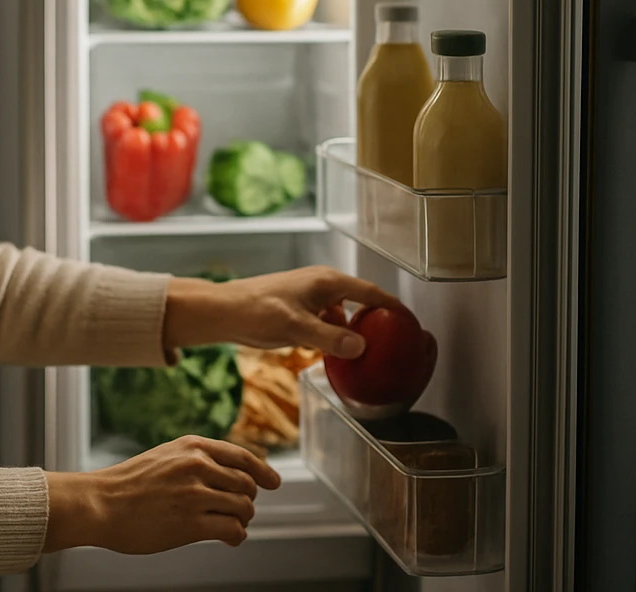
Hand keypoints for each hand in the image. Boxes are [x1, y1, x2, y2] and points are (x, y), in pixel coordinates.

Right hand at [43, 435, 279, 554]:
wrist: (100, 504)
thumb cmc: (129, 485)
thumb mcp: (166, 457)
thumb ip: (196, 460)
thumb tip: (231, 474)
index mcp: (192, 447)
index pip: (242, 456)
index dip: (262, 471)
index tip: (273, 482)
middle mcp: (197, 466)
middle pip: (247, 484)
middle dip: (247, 500)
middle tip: (237, 512)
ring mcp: (194, 494)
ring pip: (244, 508)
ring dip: (241, 520)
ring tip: (229, 526)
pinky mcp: (191, 523)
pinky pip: (232, 530)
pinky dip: (236, 536)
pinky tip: (228, 538)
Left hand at [162, 266, 400, 358]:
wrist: (225, 312)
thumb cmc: (257, 312)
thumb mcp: (297, 328)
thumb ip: (330, 339)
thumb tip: (361, 347)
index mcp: (327, 282)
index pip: (370, 293)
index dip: (392, 306)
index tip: (410, 320)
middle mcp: (322, 284)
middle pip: (359, 302)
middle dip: (375, 320)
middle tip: (392, 341)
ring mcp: (310, 296)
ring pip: (342, 313)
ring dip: (351, 330)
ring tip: (365, 352)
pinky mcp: (299, 308)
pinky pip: (327, 320)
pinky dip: (334, 334)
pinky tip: (332, 353)